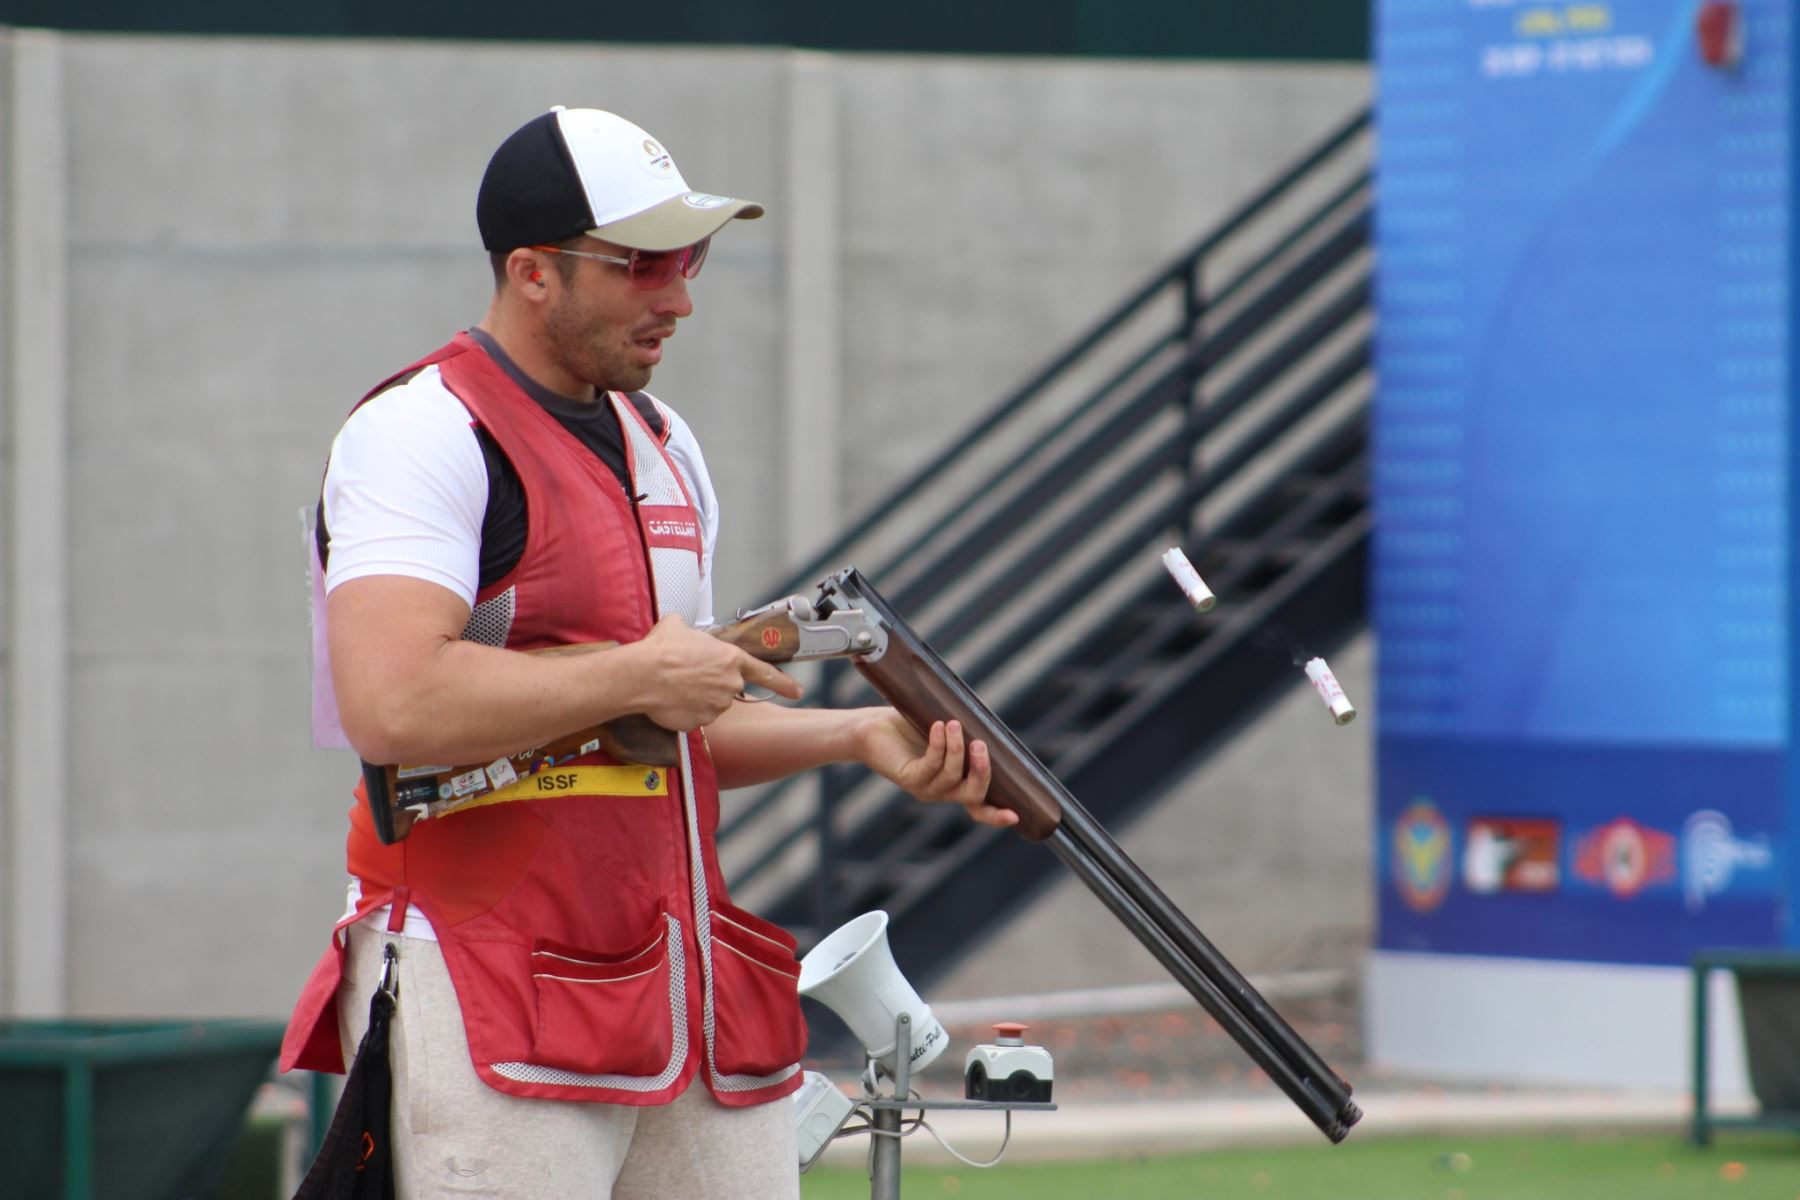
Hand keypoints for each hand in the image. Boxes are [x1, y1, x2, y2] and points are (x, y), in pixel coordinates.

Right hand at [631, 614, 802, 731]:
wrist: (642, 674)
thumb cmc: (661, 649)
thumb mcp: (679, 626)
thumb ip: (693, 633)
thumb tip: (683, 630)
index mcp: (731, 658)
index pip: (765, 673)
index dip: (784, 683)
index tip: (797, 691)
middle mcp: (729, 683)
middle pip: (728, 687)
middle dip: (712, 683)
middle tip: (687, 676)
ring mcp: (717, 706)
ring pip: (711, 704)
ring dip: (697, 697)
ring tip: (675, 685)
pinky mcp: (701, 722)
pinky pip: (695, 718)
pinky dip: (685, 711)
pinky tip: (671, 700)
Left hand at [854, 710, 1015, 828]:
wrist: (872, 728)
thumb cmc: (911, 727)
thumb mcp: (946, 732)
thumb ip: (966, 734)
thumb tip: (988, 724)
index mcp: (956, 785)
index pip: (980, 808)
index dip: (997, 816)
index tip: (1015, 815)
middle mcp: (942, 792)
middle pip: (972, 794)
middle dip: (981, 771)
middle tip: (981, 744)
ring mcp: (924, 788)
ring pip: (951, 776)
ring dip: (956, 749)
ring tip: (954, 724)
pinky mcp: (908, 778)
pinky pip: (929, 766)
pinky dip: (938, 745)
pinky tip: (938, 726)